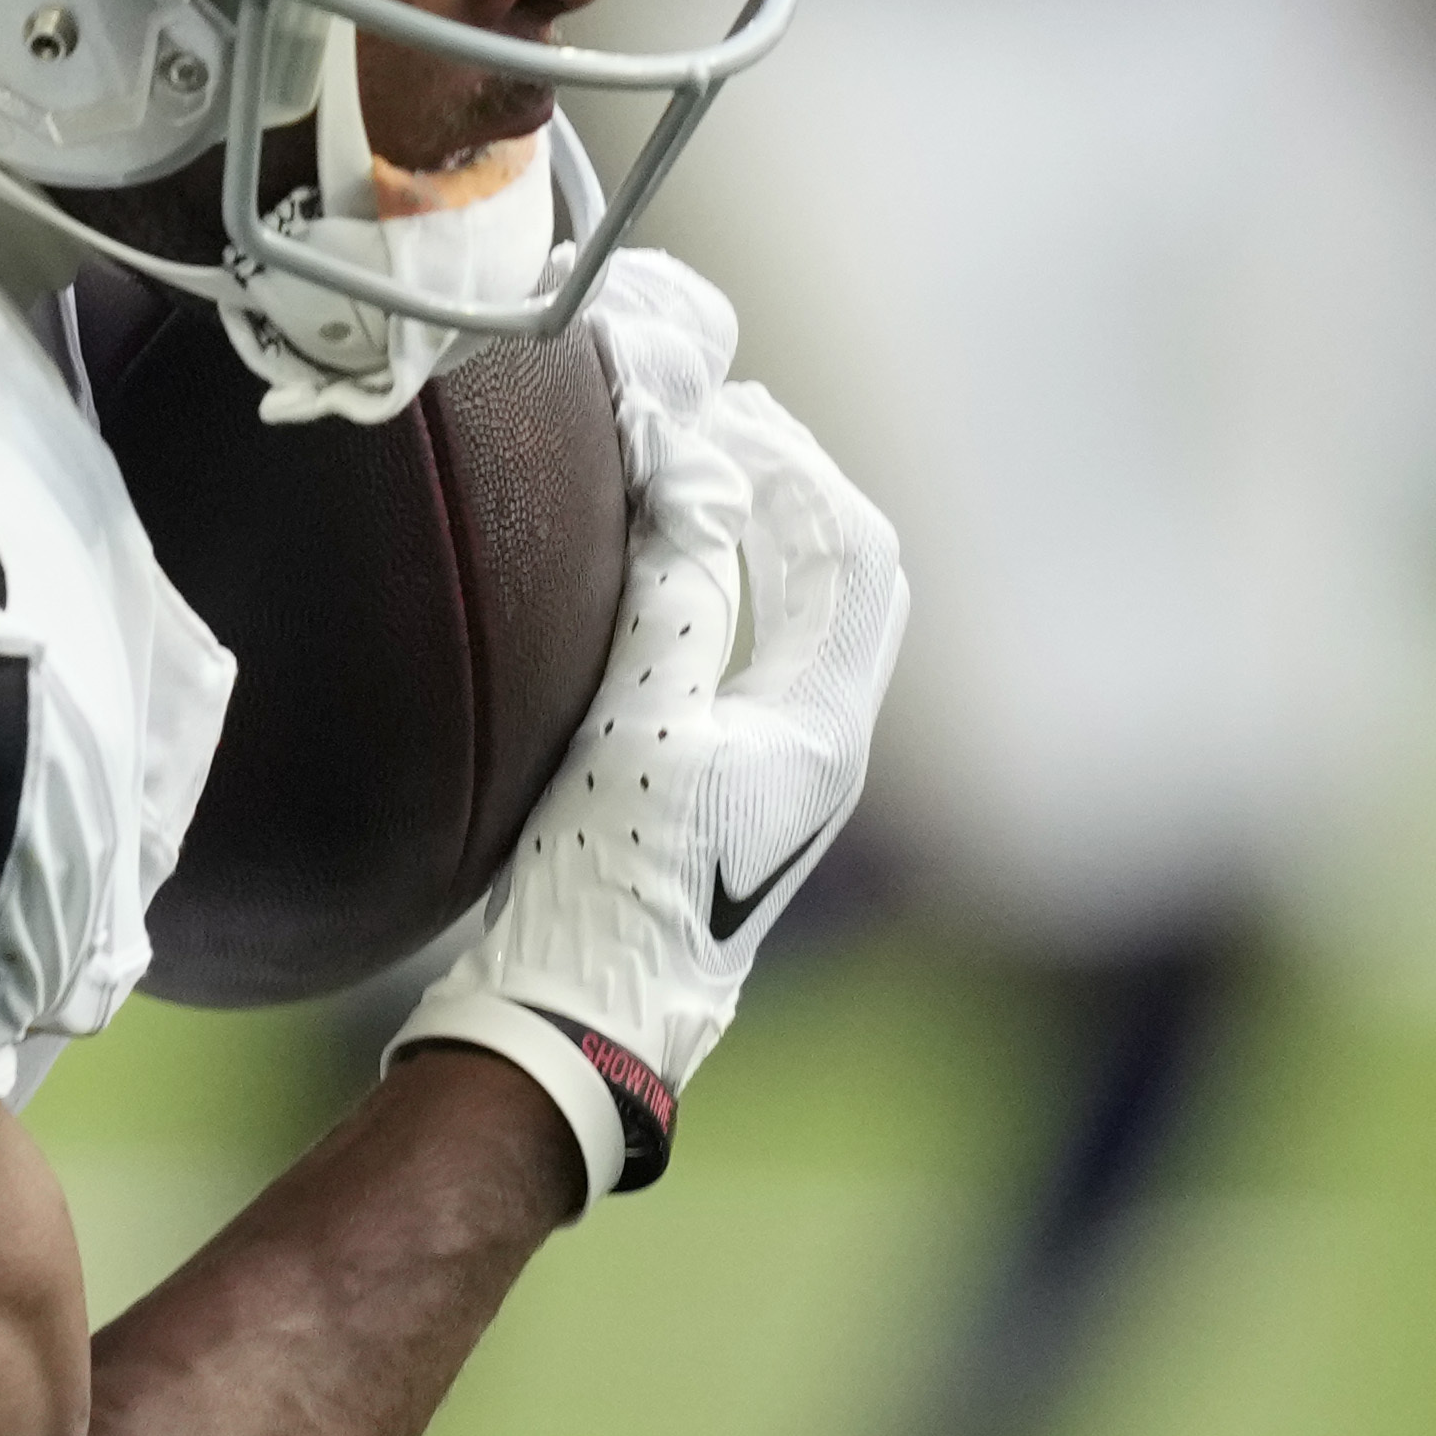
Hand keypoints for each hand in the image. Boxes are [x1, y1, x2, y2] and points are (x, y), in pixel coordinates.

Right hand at [391, 273, 900, 1203]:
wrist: (582, 1021)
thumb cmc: (612, 887)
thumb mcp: (637, 729)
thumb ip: (674, 597)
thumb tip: (694, 472)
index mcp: (824, 732)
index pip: (853, 555)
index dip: (798, 469)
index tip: (725, 414)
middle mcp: (822, 753)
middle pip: (847, 583)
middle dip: (795, 493)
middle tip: (723, 429)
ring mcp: (780, 780)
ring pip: (807, 623)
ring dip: (766, 542)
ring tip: (697, 483)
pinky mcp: (729, 799)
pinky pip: (759, 662)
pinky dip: (731, 597)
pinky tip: (667, 585)